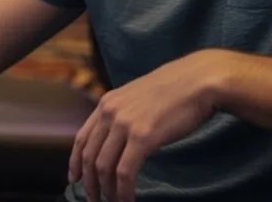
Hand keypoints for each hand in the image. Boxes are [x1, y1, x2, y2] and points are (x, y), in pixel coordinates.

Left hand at [68, 50, 220, 201]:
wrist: (196, 81)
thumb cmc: (173, 90)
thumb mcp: (137, 97)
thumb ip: (124, 114)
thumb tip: (119, 137)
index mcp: (106, 103)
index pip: (81, 138)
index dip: (75, 161)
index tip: (75, 179)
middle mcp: (109, 112)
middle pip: (89, 156)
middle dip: (89, 183)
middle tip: (93, 200)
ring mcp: (124, 124)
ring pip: (103, 166)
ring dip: (106, 191)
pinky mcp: (142, 137)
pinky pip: (125, 172)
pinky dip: (123, 191)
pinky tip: (128, 201)